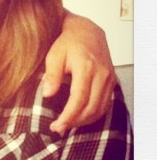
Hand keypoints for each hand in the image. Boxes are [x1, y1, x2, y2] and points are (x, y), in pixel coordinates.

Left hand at [43, 13, 115, 133]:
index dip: (68, 116)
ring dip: (84, 121)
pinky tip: (79, 117)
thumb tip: (47, 95)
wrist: (86, 31)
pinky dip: (92, 114)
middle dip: (74, 121)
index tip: (57, 125)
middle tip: (57, 128)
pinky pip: (105, 104)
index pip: (79, 99)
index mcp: (86, 67)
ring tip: (66, 125)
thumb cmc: (66, 42)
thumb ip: (52, 75)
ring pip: (100, 108)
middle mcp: (101, 74)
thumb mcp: (53, 55)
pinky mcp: (111, 81)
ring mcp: (109, 78)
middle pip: (91, 107)